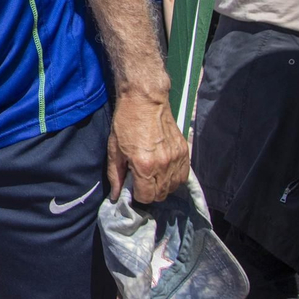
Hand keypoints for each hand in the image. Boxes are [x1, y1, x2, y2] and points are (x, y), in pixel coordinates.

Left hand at [106, 86, 188, 203]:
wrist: (145, 101)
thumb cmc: (126, 123)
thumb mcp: (114, 150)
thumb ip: (116, 176)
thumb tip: (117, 196)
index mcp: (144, 166)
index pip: (146, 197)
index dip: (137, 195)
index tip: (133, 187)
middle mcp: (163, 165)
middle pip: (160, 195)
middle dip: (149, 192)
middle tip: (141, 180)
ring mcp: (176, 158)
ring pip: (173, 187)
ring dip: (162, 186)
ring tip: (152, 174)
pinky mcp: (184, 151)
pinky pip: (183, 176)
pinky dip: (174, 178)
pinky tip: (164, 170)